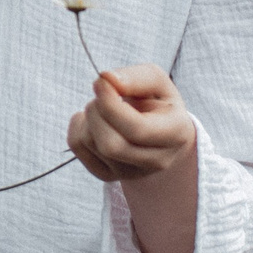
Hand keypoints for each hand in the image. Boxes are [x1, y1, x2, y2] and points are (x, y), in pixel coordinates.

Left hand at [67, 65, 198, 184]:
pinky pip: (77, 146)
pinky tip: (95, 121)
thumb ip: (136, 77)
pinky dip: (77, 126)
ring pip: (90, 143)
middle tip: (103, 93)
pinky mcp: (107, 175)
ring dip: (88, 116)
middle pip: (110, 145)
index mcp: (175, 134)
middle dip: (97, 111)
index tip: (100, 82)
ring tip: (104, 107)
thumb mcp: (156, 81)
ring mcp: (130, 173)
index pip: (136, 130)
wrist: (157, 130)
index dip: (111, 105)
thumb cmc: (156, 101)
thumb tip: (106, 79)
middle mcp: (156, 161)